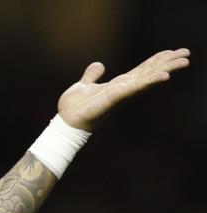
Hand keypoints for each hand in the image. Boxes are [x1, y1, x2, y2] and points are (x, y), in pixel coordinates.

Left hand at [58, 48, 189, 131]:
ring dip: (167, 68)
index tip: (170, 51)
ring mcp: (121, 93)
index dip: (155, 60)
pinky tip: (165, 74)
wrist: (65, 121)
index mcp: (118, 85)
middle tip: (187, 53)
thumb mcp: (83, 86)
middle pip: (150, 72)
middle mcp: (123, 89)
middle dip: (168, 62)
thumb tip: (99, 65)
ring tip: (184, 61)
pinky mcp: (116, 96)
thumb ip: (92, 76)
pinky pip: (136, 86)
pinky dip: (151, 80)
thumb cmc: (74, 107)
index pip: (141, 70)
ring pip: (148, 78)